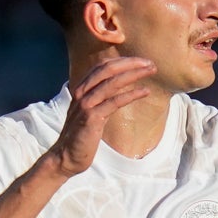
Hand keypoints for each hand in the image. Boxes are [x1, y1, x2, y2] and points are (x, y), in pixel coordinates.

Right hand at [43, 56, 158, 177]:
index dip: (122, 60)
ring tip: (151, 71)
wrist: (66, 156)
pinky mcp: (92, 117)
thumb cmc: (81, 136)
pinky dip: (132, 94)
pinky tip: (145, 91)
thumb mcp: (89, 112)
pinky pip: (115, 101)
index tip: (140, 61)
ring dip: (134, 74)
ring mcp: (85, 104)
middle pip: (108, 68)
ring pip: (112, 82)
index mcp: (81, 89)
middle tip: (150, 63)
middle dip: (131, 63)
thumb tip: (117, 90)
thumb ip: (99, 99)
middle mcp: (81, 92)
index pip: (102, 66)